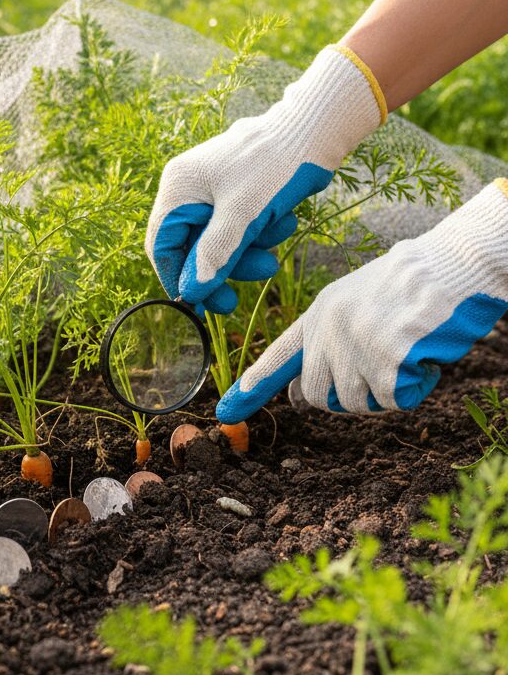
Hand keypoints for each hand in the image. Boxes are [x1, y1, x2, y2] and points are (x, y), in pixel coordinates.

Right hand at [145, 46, 385, 313]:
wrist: (317, 126)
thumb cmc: (275, 166)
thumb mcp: (243, 216)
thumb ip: (213, 255)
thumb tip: (190, 292)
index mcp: (178, 188)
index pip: (162, 246)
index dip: (178, 278)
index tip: (199, 306)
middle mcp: (188, 187)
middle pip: (193, 245)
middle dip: (222, 267)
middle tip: (237, 298)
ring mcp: (212, 187)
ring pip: (219, 238)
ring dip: (247, 251)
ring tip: (276, 252)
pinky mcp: (236, 188)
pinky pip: (238, 224)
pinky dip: (259, 231)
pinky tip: (284, 221)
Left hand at [217, 180, 507, 421]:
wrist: (449, 265)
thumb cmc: (413, 284)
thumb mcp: (356, 302)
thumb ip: (328, 342)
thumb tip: (301, 395)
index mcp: (320, 313)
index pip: (279, 356)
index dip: (254, 385)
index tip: (225, 410)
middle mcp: (328, 331)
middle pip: (318, 395)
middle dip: (346, 397)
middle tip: (381, 371)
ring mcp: (354, 346)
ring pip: (358, 403)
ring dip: (385, 391)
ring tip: (406, 353)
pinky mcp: (384, 360)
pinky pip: (395, 399)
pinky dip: (415, 386)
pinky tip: (425, 355)